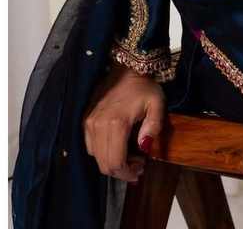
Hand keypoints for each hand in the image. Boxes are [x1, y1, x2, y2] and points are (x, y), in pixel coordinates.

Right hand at [83, 63, 165, 183]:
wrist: (125, 67)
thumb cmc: (144, 86)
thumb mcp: (157, 104)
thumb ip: (153, 127)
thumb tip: (144, 149)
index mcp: (116, 123)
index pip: (115, 162)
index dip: (127, 173)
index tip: (140, 171)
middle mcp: (97, 126)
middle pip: (103, 164)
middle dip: (121, 171)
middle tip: (137, 166)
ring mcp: (88, 123)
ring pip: (95, 157)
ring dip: (111, 162)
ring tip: (129, 156)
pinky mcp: (85, 120)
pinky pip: (89, 146)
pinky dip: (102, 152)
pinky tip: (116, 145)